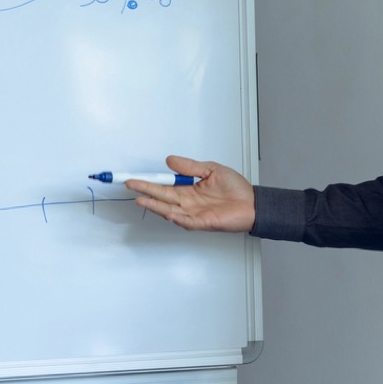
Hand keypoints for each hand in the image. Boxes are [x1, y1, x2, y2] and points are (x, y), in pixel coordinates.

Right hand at [121, 156, 255, 233]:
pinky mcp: (204, 222)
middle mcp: (188, 203)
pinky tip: (170, 213)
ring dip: (156, 206)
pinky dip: (178, 219)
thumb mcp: (212, 169)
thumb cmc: (235, 188)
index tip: (136, 177)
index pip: (164, 185)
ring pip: (169, 210)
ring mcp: (194, 214)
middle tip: (130, 185)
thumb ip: (190, 167)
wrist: (252, 203)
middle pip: (162, 197)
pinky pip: (188, 221)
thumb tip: (170, 161)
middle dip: (145, 191)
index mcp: (188, 190)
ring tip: (141, 200)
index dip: (150, 182)